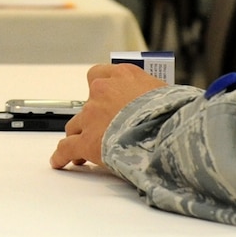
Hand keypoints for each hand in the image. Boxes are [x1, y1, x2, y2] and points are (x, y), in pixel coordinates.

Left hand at [51, 63, 166, 169]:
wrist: (168, 129)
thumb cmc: (174, 112)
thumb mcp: (168, 93)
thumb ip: (154, 95)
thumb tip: (160, 102)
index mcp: (123, 76)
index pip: (99, 75)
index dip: (100, 90)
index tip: (104, 98)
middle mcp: (103, 92)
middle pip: (87, 103)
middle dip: (92, 117)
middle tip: (101, 129)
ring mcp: (92, 116)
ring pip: (75, 126)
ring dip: (80, 135)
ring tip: (82, 150)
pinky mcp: (87, 141)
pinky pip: (67, 148)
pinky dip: (63, 155)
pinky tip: (60, 161)